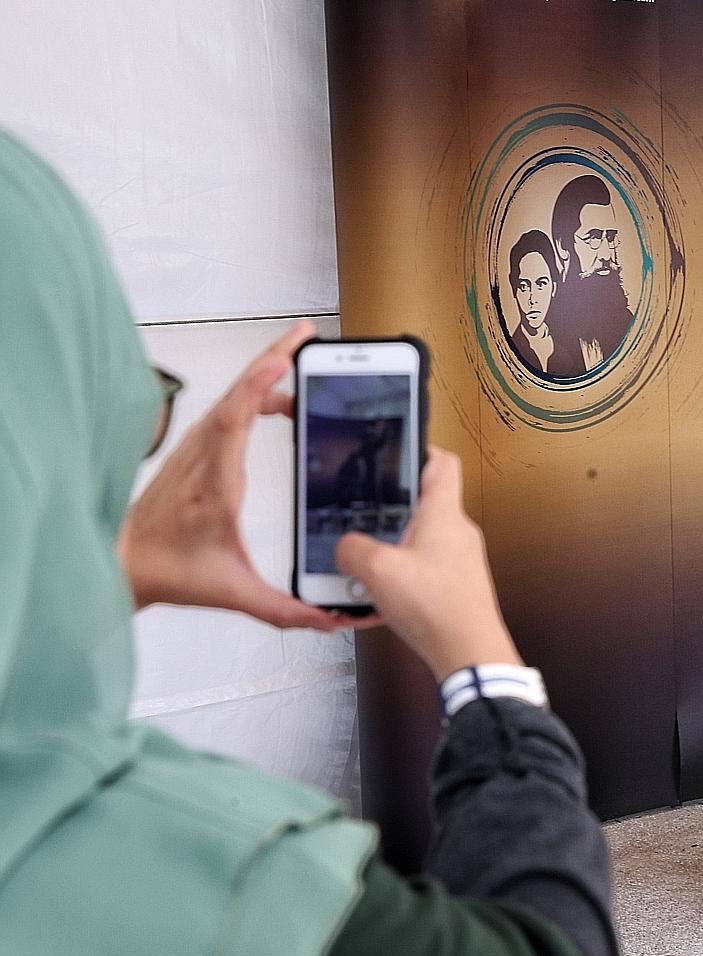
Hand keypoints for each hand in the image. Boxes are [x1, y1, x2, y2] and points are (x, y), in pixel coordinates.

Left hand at [118, 321, 360, 631]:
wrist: (123, 564)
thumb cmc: (171, 571)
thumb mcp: (233, 592)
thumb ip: (284, 608)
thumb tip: (327, 618)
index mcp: (216, 483)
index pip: (236, 419)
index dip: (261, 384)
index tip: (285, 359)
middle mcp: (203, 457)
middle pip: (239, 392)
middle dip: (274, 358)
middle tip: (308, 337)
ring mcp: (195, 449)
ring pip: (233, 396)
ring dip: (266, 371)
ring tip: (302, 359)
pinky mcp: (195, 450)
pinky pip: (228, 407)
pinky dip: (254, 390)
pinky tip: (277, 397)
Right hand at [336, 448, 522, 680]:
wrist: (469, 654)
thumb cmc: (439, 609)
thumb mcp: (377, 571)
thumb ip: (351, 550)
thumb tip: (346, 548)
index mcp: (443, 514)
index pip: (441, 462)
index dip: (419, 449)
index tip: (397, 449)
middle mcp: (457, 533)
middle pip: (422, 505)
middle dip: (388, 513)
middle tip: (364, 520)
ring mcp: (459, 560)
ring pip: (417, 542)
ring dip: (389, 553)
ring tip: (365, 571)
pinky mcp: (456, 586)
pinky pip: (421, 572)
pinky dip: (398, 580)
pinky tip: (378, 601)